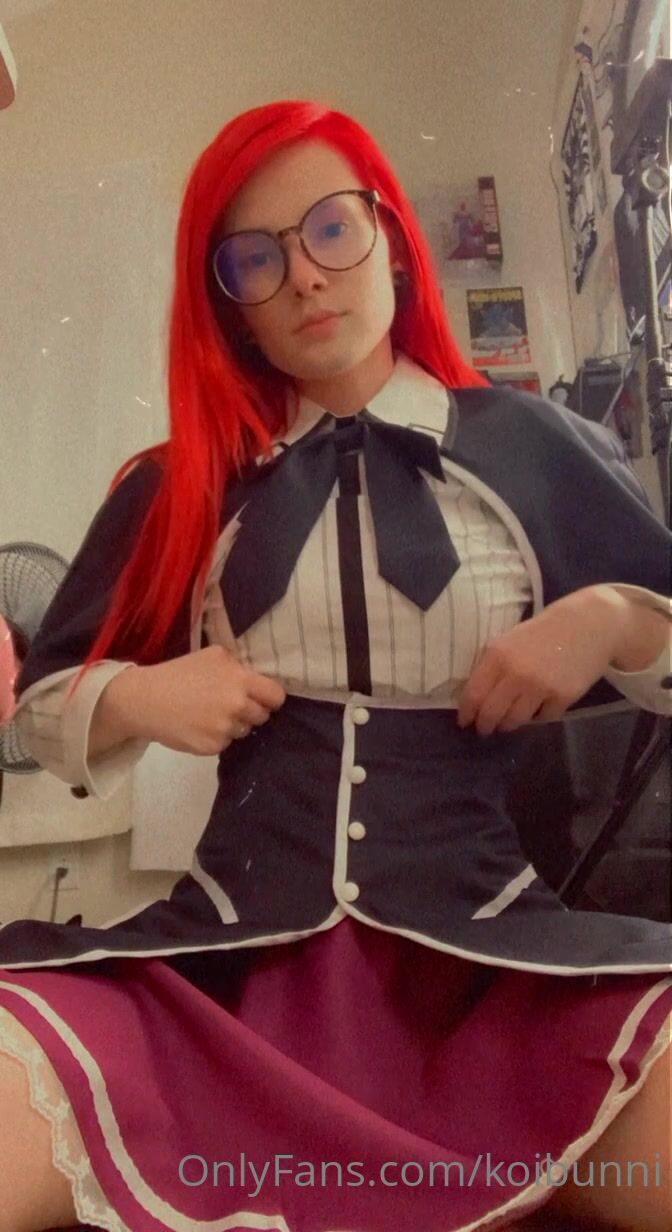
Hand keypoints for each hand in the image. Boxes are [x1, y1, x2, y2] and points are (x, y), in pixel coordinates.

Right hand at [124, 645, 286, 755]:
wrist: (145, 699)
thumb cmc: (179, 673)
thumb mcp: (212, 655)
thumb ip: (238, 667)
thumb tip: (257, 679)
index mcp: (240, 681)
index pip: (276, 696)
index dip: (270, 698)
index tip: (263, 699)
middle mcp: (237, 706)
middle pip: (263, 716)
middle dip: (251, 711)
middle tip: (230, 705)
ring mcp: (225, 729)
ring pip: (244, 730)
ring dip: (234, 724)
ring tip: (210, 714)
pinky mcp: (212, 747)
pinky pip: (226, 743)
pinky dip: (216, 736)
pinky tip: (199, 726)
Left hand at [456, 586, 626, 736]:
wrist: (588, 624)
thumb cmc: (545, 632)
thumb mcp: (510, 640)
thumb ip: (493, 665)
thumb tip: (477, 697)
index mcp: (497, 655)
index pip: (473, 694)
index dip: (467, 713)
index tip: (465, 722)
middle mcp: (515, 673)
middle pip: (491, 713)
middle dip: (485, 726)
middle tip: (485, 729)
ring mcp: (540, 687)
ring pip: (515, 720)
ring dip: (509, 725)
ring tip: (508, 723)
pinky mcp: (562, 697)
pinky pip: (543, 718)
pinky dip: (539, 717)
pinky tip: (538, 708)